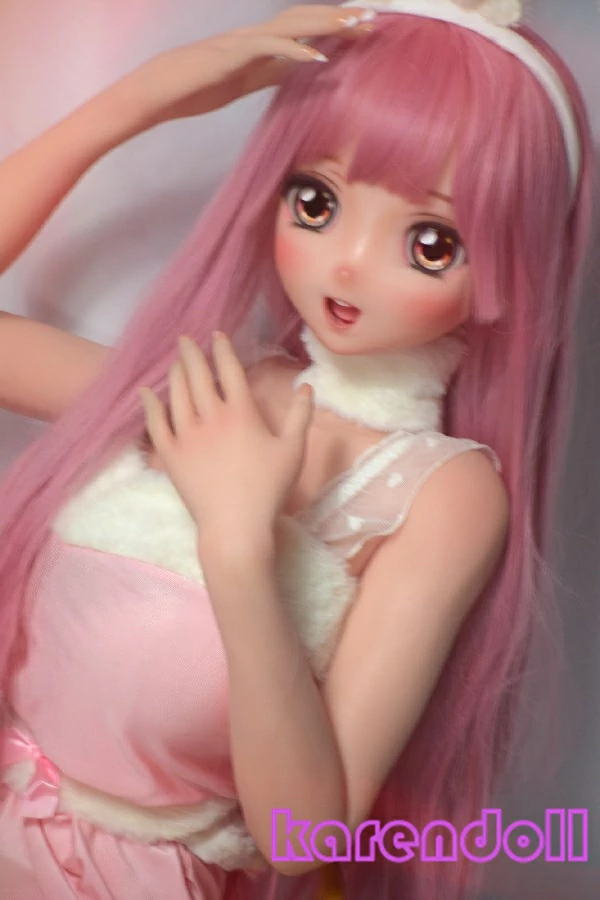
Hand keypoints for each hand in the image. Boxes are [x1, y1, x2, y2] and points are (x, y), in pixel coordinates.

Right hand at [116, 5, 376, 128]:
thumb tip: (298, 72)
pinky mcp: (230, 55)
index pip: (303, 31)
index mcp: (257, 46)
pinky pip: (267, 49)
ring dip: (325, 25)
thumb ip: (270, 75)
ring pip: (290, 26)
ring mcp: (241, 43)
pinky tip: (315, 57)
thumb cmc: (193, 89)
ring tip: (355, 25)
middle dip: (338, 19)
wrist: (155, 93)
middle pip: (303, 21)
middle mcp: (253, 38)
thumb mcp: (242, 83)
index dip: (333, 28)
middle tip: (372, 18)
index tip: (362, 29)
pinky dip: (293, 51)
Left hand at [139, 332, 313, 544]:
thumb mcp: (293, 451)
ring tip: (175, 362)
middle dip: (192, 354)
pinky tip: (146, 393)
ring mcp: (187, 435)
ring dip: (175, 373)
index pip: (229, 370)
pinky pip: (155, 423)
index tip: (217, 335)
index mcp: (241, 412)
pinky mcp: (170, 454)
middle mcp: (210, 416)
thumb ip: (300, 416)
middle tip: (186, 340)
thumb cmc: (268, 489)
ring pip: (176, 394)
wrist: (235, 526)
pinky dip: (150, 405)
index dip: (222, 349)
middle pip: (198, 376)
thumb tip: (307, 386)